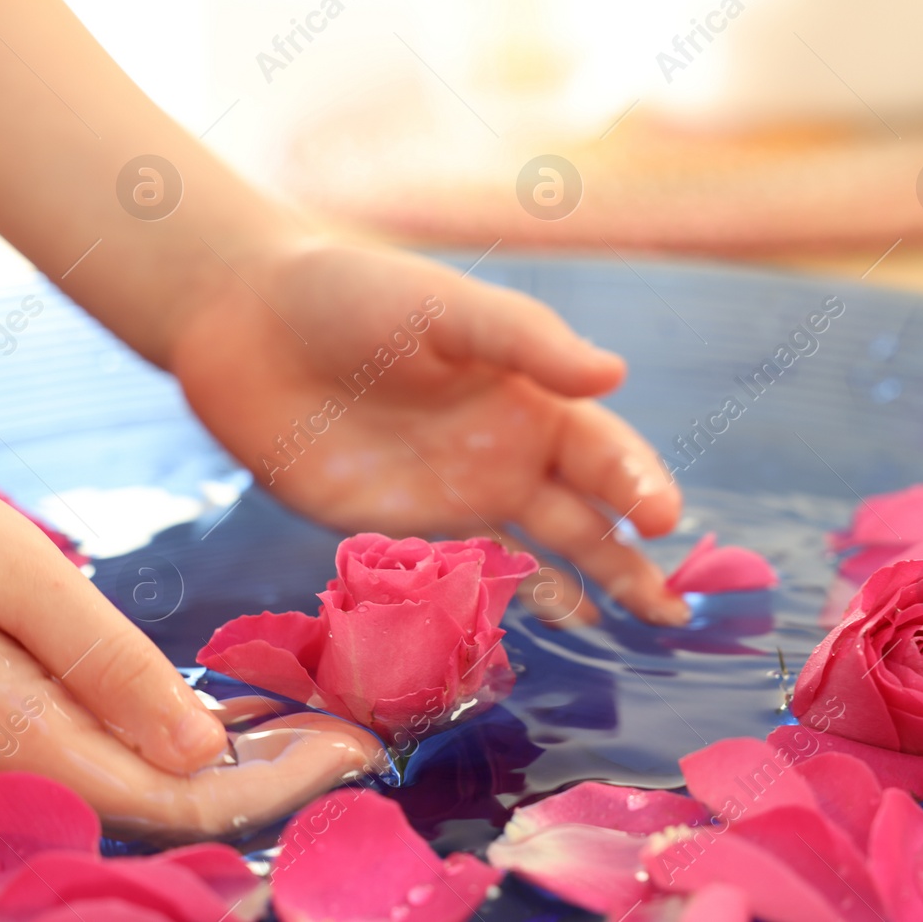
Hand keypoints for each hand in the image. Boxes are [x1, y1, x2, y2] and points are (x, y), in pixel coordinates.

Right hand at [0, 455, 381, 839]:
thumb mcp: (26, 580)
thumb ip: (110, 669)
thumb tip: (201, 754)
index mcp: (21, 744)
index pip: (176, 801)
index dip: (276, 784)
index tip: (360, 748)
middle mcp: (6, 777)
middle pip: (161, 811)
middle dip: (267, 783)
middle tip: (355, 739)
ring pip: (132, 795)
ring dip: (222, 771)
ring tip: (306, 730)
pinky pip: (96, 765)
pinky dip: (168, 748)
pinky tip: (216, 719)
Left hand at [170, 234, 689, 624]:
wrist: (248, 324)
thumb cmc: (351, 296)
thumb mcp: (442, 307)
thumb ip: (524, 340)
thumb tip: (615, 374)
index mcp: (526, 394)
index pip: (602, 449)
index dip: (637, 482)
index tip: (663, 520)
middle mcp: (505, 450)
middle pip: (588, 513)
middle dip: (635, 557)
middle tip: (675, 608)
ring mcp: (457, 495)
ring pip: (543, 550)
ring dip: (592, 586)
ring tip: (641, 626)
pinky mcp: (400, 532)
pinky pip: (468, 573)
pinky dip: (511, 600)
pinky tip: (552, 627)